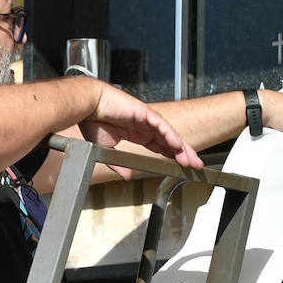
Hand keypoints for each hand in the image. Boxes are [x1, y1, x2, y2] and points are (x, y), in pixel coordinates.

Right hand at [79, 81, 201, 172]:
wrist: (87, 106)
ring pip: (169, 134)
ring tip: (190, 161)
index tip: (181, 166)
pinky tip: (177, 146)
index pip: (160, 146)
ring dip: (180, 148)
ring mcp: (146, 118)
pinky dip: (170, 135)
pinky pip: (161, 125)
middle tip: (195, 166)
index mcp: (137, 132)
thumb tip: (126, 176)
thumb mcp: (106, 150)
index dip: (171, 156)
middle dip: (183, 154)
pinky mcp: (144, 112)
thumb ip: (117, 163)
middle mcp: (144, 125)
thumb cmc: (92, 122)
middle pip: (169, 141)